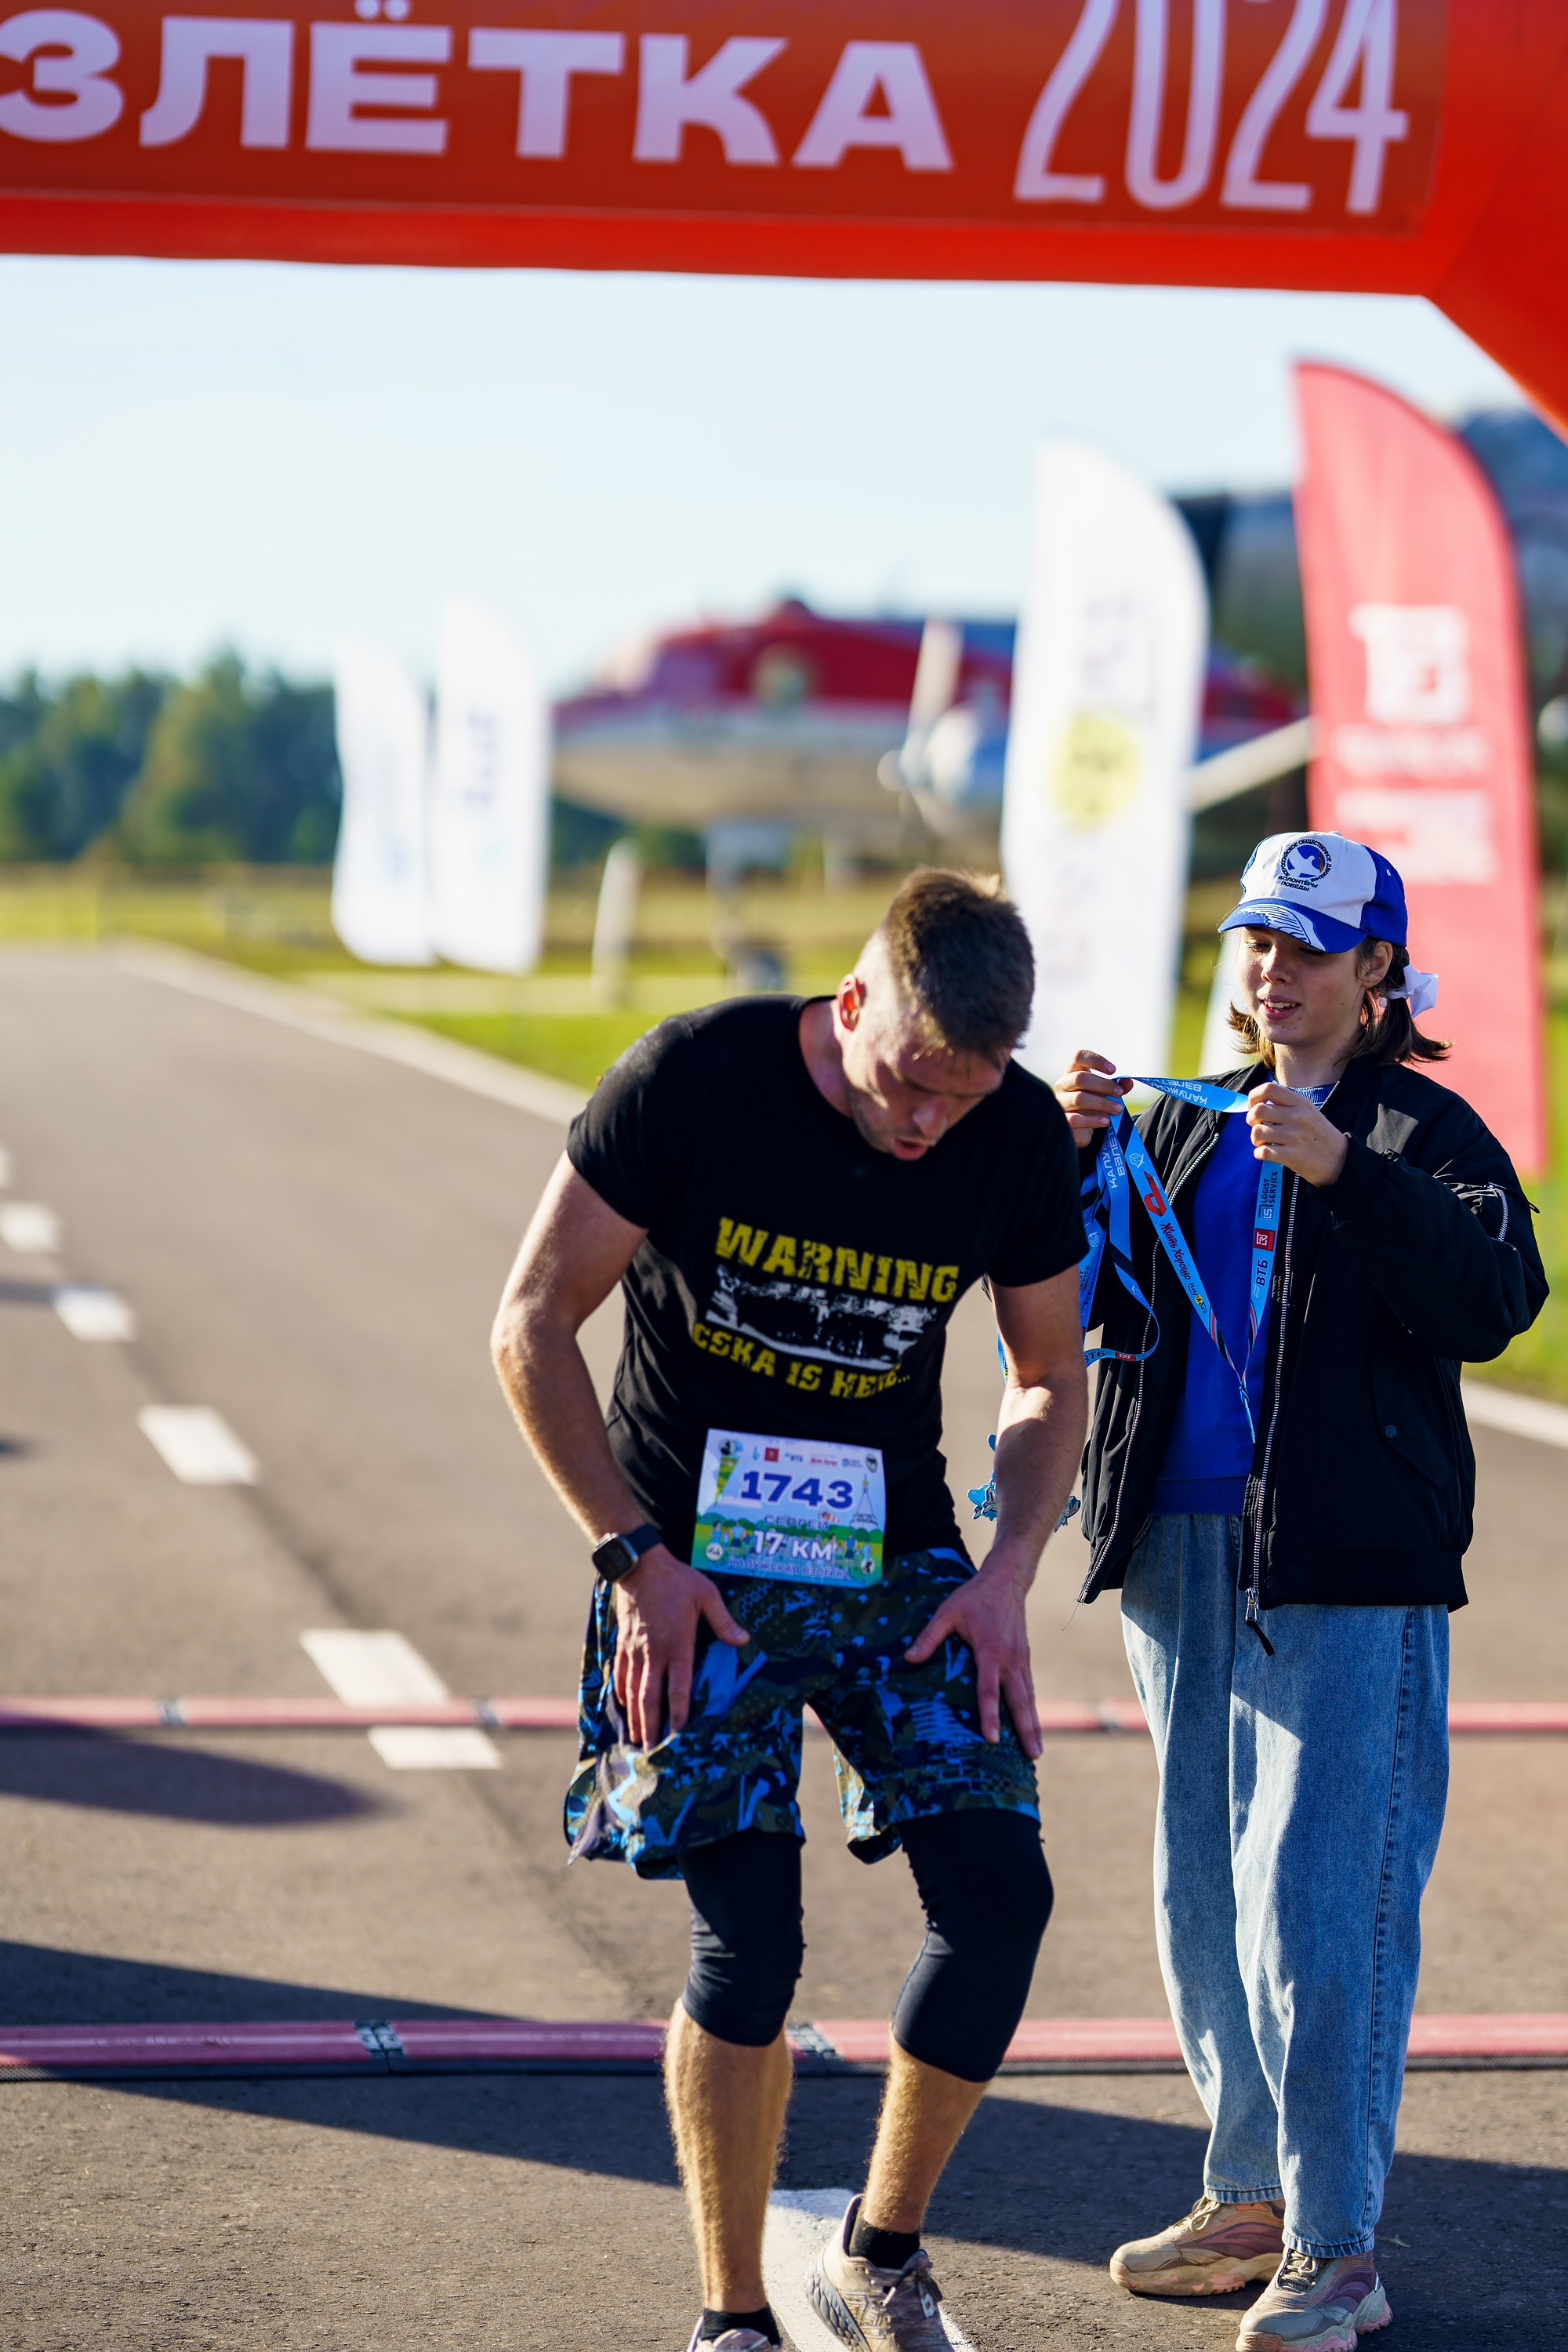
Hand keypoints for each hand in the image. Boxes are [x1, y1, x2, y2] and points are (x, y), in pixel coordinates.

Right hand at [612, 1545, 748, 1745]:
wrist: (639, 1565)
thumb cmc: (677, 1580)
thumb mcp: (706, 1595)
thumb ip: (723, 1620)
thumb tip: (744, 1640)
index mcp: (677, 1644)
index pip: (678, 1687)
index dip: (678, 1714)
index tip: (679, 1736)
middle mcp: (653, 1653)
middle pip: (651, 1698)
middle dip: (651, 1727)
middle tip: (652, 1752)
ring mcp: (635, 1651)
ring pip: (633, 1692)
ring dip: (635, 1718)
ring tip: (638, 1740)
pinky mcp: (623, 1645)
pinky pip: (620, 1676)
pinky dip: (622, 1695)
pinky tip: (625, 1708)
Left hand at [903, 1555, 1041, 1758]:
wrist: (1005, 1581)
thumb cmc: (973, 1598)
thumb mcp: (947, 1612)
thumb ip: (929, 1637)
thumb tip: (909, 1659)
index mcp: (990, 1651)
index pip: (989, 1690)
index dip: (990, 1716)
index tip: (993, 1739)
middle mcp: (1010, 1659)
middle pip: (1019, 1701)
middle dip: (1026, 1730)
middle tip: (1033, 1757)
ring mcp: (1021, 1660)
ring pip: (1029, 1697)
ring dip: (1033, 1724)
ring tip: (1037, 1751)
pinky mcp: (1025, 1658)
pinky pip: (1029, 1688)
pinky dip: (1032, 1708)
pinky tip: (1033, 1725)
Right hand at [1054, 1049, 1131, 1149]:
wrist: (1082, 1129)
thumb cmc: (1093, 1105)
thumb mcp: (1106, 1093)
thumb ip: (1118, 1086)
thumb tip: (1128, 1081)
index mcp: (1073, 1072)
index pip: (1079, 1057)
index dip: (1096, 1060)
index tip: (1113, 1070)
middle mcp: (1063, 1084)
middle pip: (1080, 1078)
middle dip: (1103, 1085)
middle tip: (1119, 1093)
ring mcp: (1060, 1102)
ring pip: (1079, 1098)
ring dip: (1102, 1103)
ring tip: (1117, 1109)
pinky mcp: (1062, 1120)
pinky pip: (1076, 1119)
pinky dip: (1093, 1120)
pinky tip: (1106, 1121)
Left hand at [1246, 1083, 1348, 1186]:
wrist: (1341, 1160)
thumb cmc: (1319, 1136)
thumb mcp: (1308, 1112)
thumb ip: (1285, 1106)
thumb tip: (1255, 1105)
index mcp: (1300, 1103)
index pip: (1268, 1089)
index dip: (1254, 1097)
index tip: (1254, 1107)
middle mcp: (1298, 1116)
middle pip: (1258, 1111)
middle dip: (1251, 1120)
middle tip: (1258, 1126)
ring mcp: (1295, 1136)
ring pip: (1257, 1132)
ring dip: (1255, 1139)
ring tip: (1264, 1143)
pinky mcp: (1293, 1156)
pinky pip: (1263, 1152)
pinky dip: (1259, 1154)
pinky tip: (1267, 1154)